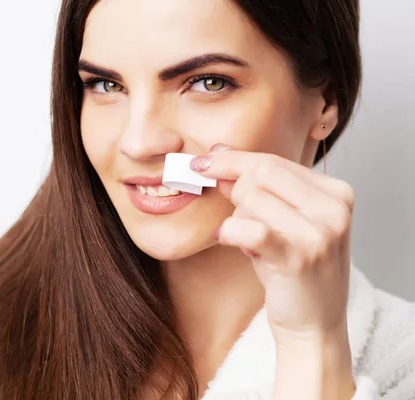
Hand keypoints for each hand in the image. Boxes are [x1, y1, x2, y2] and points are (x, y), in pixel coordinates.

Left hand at [190, 145, 355, 397]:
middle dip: (236, 192)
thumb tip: (218, 158)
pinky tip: (228, 240)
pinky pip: (248, 229)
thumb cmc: (294, 271)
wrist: (314, 324)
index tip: (204, 160)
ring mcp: (320, 233)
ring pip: (252, 198)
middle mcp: (334, 208)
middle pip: (261, 174)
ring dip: (237, 219)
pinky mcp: (299, 257)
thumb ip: (257, 190)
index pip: (274, 161)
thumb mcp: (283, 223)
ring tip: (251, 242)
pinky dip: (230, 232)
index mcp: (336, 193)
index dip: (233, 160)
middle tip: (237, 219)